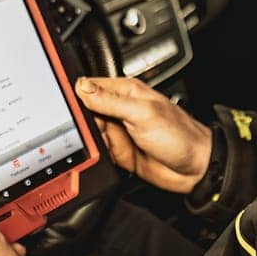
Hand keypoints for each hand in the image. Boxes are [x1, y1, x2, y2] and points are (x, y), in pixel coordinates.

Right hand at [73, 76, 211, 193]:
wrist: (195, 169)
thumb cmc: (180, 135)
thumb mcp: (142, 113)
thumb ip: (110, 100)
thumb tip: (82, 87)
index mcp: (126, 92)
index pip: (91, 86)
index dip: (75, 92)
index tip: (61, 101)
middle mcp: (119, 110)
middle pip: (85, 110)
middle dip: (79, 120)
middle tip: (78, 129)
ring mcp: (118, 131)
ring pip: (88, 132)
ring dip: (86, 138)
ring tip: (92, 142)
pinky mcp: (117, 151)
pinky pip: (96, 151)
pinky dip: (93, 154)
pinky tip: (96, 155)